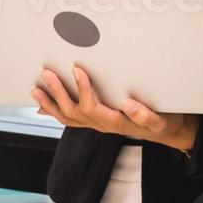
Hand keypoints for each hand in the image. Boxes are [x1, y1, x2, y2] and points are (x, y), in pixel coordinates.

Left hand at [31, 65, 198, 150]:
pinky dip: (55, 113)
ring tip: (36, 88)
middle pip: (73, 112)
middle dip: (58, 93)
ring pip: (68, 118)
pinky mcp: (96, 123)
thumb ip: (145, 114)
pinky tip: (42, 107)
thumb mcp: (160, 120)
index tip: (76, 69)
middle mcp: (102, 126)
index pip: (93, 107)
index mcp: (115, 122)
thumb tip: (128, 104)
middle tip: (47, 72)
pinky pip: (71, 121)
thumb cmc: (163, 122)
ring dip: (50, 103)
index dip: (82, 89)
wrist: (167, 133)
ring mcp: (97, 126)